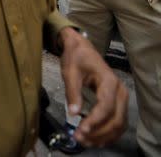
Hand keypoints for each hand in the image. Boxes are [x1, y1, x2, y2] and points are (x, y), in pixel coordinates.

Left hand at [58, 27, 127, 146]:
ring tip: (85, 141)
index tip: (82, 129)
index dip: (95, 120)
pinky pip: (118, 122)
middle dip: (99, 132)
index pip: (106, 106)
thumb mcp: (70, 72)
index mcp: (109, 81)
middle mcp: (120, 91)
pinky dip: (108, 133)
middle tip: (80, 138)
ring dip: (104, 136)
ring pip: (119, 124)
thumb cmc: (76, 58)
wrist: (82, 48)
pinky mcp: (118, 103)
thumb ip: (72, 92)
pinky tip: (95, 139)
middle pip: (116, 119)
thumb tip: (73, 113)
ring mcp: (121, 98)